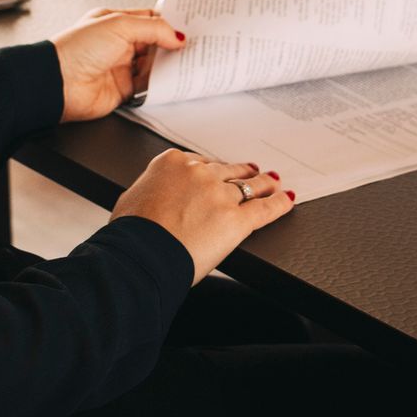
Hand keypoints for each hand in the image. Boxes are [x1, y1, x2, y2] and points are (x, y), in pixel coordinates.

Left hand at [51, 8, 185, 121]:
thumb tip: (177, 35)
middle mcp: (119, 44)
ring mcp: (121, 67)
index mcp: (115, 22)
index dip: (170, 22)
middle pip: (155, 43)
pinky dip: (160, 85)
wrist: (59, 83)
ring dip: (168, 65)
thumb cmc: (77, 49)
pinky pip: (148, 86)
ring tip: (187, 62)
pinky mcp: (123, 89)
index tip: (190, 25)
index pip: (150, 19)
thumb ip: (152, 29)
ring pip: (154, 65)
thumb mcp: (119, 26)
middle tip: (194, 45)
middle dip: (172, 45)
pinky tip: (171, 80)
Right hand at [112, 150, 294, 284]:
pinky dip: (278, 203)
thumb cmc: (130, 234)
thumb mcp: (133, 200)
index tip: (219, 170)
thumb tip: (153, 199)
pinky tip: (286, 199)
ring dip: (263, 183)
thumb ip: (151, 191)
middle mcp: (198, 174)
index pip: (199, 162)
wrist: (140, 254)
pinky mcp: (236, 219)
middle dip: (240, 172)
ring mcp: (219, 195)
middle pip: (226, 170)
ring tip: (271, 181)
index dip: (213, 168)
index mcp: (171, 164)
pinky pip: (264, 208)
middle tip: (252, 171)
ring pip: (248, 185)